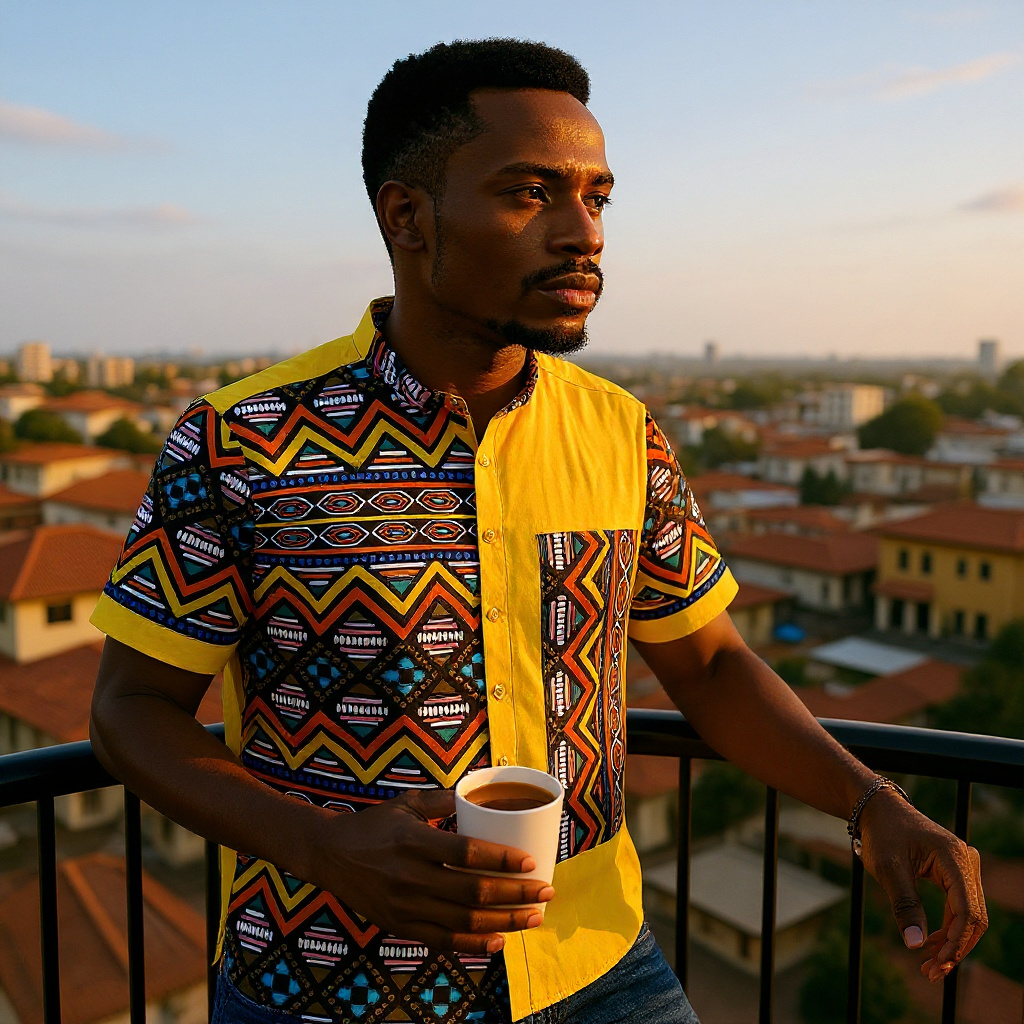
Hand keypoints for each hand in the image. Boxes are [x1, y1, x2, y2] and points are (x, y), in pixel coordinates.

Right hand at [310, 788, 553, 954]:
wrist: (329, 854)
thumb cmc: (374, 824)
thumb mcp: (406, 803)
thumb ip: (443, 798)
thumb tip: (480, 792)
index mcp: (415, 841)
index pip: (467, 854)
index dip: (502, 860)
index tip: (530, 862)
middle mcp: (411, 876)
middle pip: (473, 892)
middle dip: (516, 894)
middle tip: (546, 892)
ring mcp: (405, 905)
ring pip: (464, 922)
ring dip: (504, 922)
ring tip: (533, 918)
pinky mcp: (399, 925)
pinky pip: (442, 941)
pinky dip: (473, 945)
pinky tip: (498, 941)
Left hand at [857, 790, 986, 980]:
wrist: (879, 810)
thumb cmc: (882, 834)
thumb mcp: (887, 868)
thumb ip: (904, 905)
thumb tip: (916, 945)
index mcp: (954, 857)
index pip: (966, 910)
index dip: (955, 942)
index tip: (936, 964)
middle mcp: (967, 862)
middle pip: (974, 918)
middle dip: (955, 948)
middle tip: (930, 972)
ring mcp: (964, 867)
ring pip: (969, 916)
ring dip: (953, 942)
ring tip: (929, 964)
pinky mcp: (956, 873)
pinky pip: (961, 908)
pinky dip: (948, 928)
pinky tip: (932, 944)